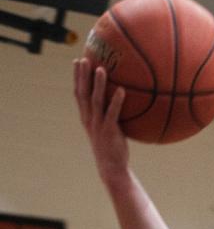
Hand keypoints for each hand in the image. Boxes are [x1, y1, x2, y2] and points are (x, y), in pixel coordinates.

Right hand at [73, 58, 129, 181]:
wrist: (112, 169)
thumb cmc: (111, 149)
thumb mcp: (106, 130)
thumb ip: (108, 115)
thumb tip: (119, 101)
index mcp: (86, 118)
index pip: (78, 94)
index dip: (77, 78)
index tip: (77, 62)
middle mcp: (89, 120)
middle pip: (82, 93)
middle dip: (82, 76)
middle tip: (84, 59)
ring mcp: (98, 125)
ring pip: (95, 101)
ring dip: (97, 84)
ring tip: (101, 68)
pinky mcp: (109, 131)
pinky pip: (113, 113)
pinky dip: (116, 101)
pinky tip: (122, 90)